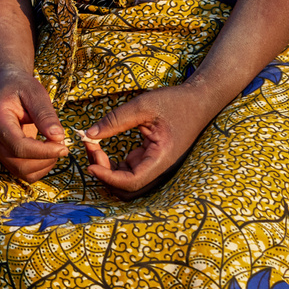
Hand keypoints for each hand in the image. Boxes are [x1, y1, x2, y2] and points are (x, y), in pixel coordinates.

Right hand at [0, 66, 69, 182]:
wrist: (6, 86)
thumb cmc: (20, 86)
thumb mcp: (35, 93)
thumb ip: (45, 114)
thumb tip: (58, 137)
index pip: (19, 147)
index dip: (44, 151)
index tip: (64, 146)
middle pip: (19, 164)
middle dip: (45, 160)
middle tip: (63, 145)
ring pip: (21, 172)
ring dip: (43, 165)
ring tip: (55, 148)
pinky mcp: (4, 155)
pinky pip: (22, 172)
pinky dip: (39, 168)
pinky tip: (48, 153)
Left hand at [81, 83, 219, 197]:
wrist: (199, 101)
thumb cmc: (175, 101)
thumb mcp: (143, 106)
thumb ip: (115, 120)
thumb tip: (89, 134)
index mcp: (162, 158)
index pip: (132, 182)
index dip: (108, 177)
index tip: (90, 163)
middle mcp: (159, 168)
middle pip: (127, 187)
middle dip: (104, 173)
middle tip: (90, 148)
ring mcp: (155, 165)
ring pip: (126, 180)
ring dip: (106, 169)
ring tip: (92, 146)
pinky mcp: (150, 159)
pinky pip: (128, 170)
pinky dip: (112, 163)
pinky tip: (100, 146)